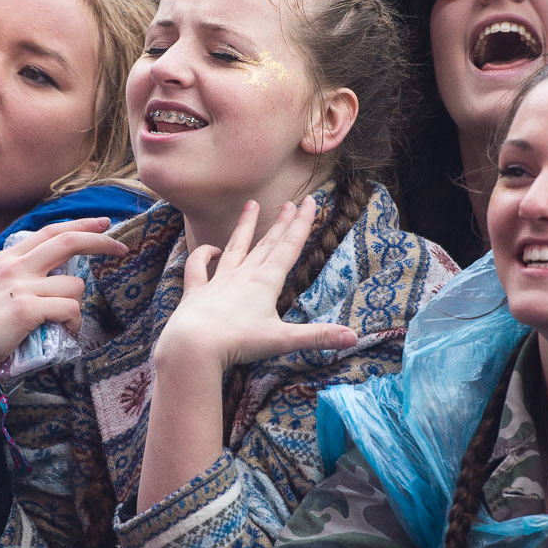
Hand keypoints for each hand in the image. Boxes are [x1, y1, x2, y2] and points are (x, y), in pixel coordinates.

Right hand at [0, 219, 129, 371]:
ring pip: (74, 285)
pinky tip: (64, 331)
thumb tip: (58, 270)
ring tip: (63, 321)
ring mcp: (20, 287)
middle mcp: (14, 266)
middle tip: (120, 248)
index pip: (51, 231)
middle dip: (100, 242)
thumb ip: (22, 273)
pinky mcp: (26, 310)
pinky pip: (70, 310)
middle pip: (68, 242)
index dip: (80, 225)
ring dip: (76, 305)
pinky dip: (73, 323)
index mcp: (7, 257)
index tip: (103, 225)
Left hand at [157, 199, 359, 373]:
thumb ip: (319, 337)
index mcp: (266, 282)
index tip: (310, 201)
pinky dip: (203, 255)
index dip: (302, 224)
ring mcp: (218, 280)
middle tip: (292, 201)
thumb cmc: (239, 343)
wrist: (194, 345)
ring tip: (251, 203)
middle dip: (282, 223)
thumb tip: (353, 337)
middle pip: (267, 243)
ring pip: (235, 246)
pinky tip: (211, 249)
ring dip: (245, 226)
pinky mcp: (197, 290)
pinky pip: (198, 267)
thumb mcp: (283, 341)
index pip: (289, 247)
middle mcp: (243, 275)